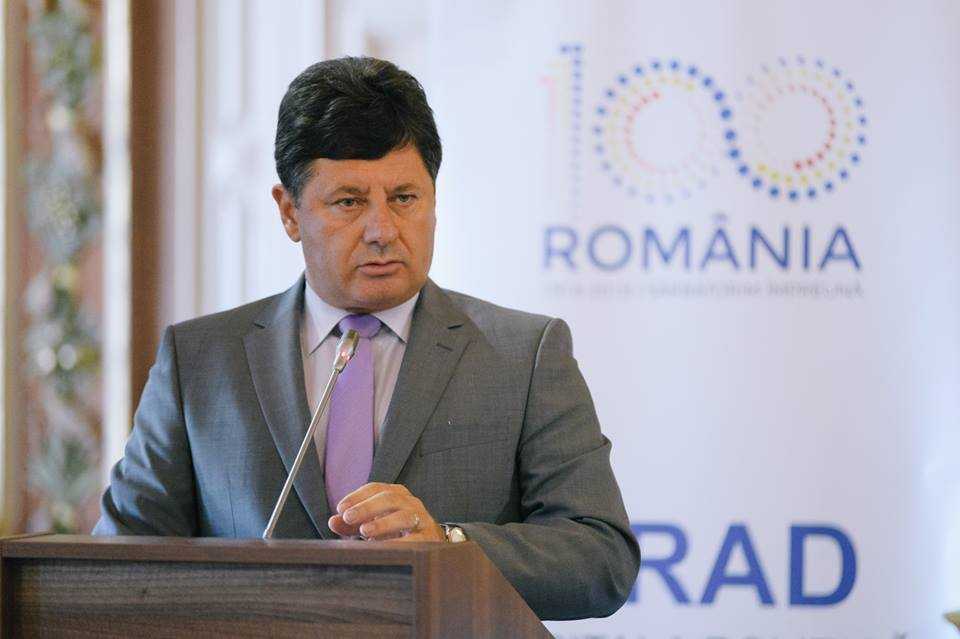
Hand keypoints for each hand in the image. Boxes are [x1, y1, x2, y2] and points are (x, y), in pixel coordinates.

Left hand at [328, 482, 444, 541]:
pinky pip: (415, 539)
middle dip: (367, 507)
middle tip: (348, 517)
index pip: (376, 488)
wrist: (431, 542)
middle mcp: (410, 502)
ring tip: (364, 531)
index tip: (341, 508)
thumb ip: (352, 523)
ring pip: (404, 516)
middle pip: (389, 498)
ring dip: (383, 523)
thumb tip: (332, 521)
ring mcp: (421, 519)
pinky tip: (384, 548)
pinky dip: (398, 543)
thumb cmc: (397, 530)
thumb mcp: (372, 524)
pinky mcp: (429, 538)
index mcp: (396, 494)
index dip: (357, 496)